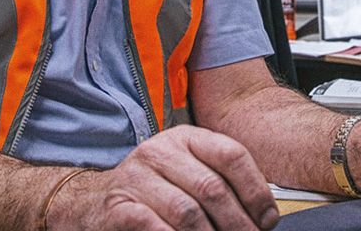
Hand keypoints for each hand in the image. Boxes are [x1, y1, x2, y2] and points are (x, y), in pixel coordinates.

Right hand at [48, 125, 279, 229]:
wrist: (92, 202)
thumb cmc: (152, 192)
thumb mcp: (186, 173)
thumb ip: (220, 183)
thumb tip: (264, 215)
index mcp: (185, 138)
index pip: (231, 155)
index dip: (256, 190)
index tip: (268, 219)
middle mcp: (160, 150)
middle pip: (212, 187)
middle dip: (238, 223)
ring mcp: (136, 176)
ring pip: (187, 211)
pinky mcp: (117, 206)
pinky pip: (152, 225)